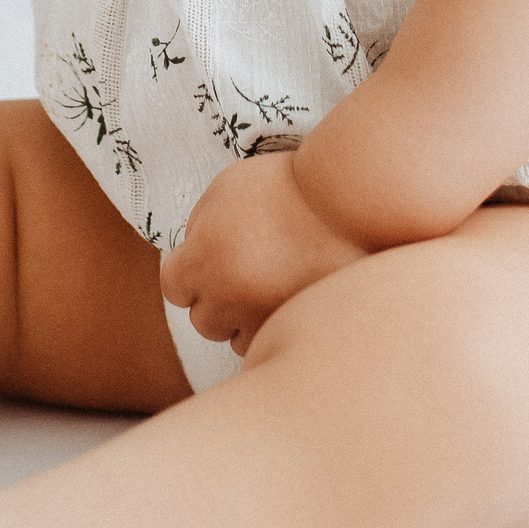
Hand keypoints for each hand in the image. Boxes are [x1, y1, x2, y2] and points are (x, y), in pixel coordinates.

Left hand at [157, 151, 366, 354]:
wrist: (354, 200)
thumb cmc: (291, 185)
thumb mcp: (229, 186)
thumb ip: (199, 223)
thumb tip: (188, 252)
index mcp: (206, 254)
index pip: (173, 286)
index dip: (188, 271)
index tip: (209, 258)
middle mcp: (229, 295)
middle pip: (202, 319)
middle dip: (216, 298)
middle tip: (244, 270)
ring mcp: (264, 319)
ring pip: (235, 339)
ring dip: (244, 319)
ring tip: (271, 284)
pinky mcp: (295, 329)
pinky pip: (270, 343)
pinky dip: (273, 327)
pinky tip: (289, 297)